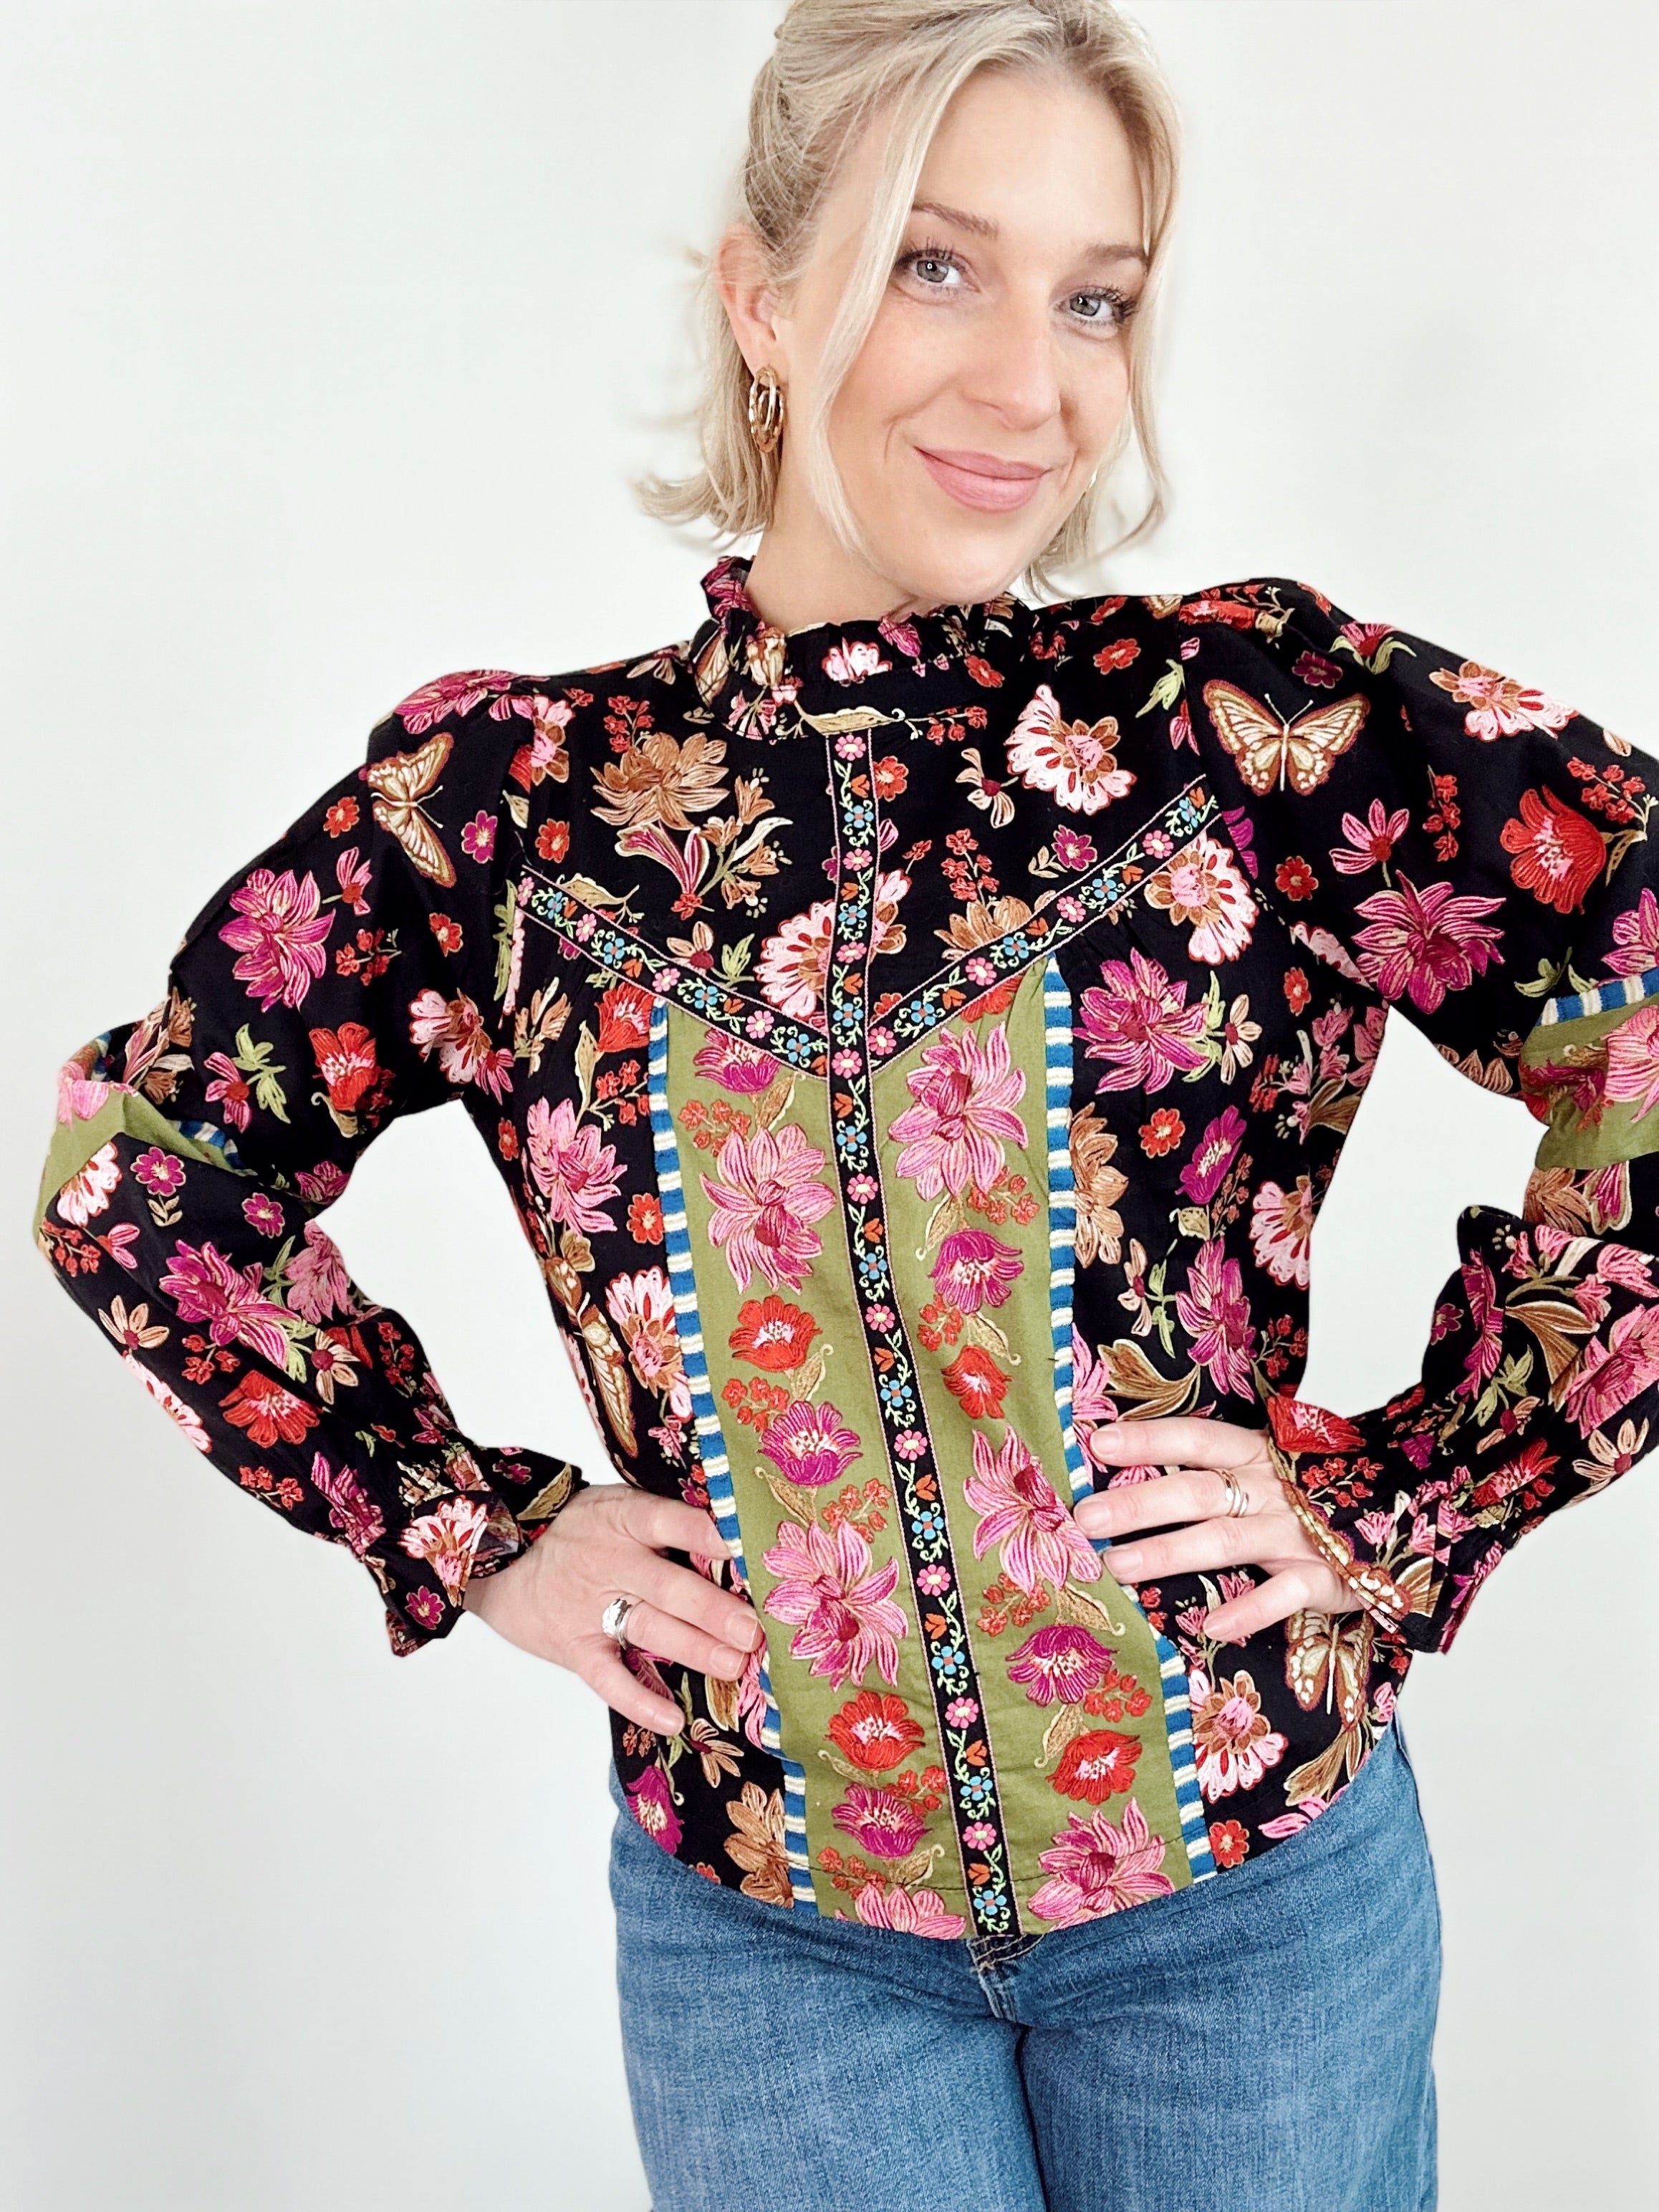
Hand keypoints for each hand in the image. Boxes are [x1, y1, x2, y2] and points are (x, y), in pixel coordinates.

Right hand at [463, 1486, 763, 1734]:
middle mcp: (613, 1562)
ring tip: (735, 1664)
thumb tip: (734, 1539)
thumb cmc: (573, 1528)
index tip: (750, 1553)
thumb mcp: (616, 1504)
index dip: (712, 1537)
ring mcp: (592, 1607)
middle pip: (672, 1587)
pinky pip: (609, 1678)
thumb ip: (665, 1520)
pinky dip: (639, 1700)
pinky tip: (673, 1718)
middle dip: (716, 1611)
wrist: (497, 1555)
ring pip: (650, 1629)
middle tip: (753, 1630)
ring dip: (696, 1649)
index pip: (676, 1522)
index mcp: (628, 1518)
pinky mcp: (575, 1646)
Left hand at [1072, 1416, 1355, 1640]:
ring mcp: (1299, 1533)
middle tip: (1088, 1516)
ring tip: (1118, 1567)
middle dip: (1139, 1503)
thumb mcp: (1269, 1468)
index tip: (1098, 1441)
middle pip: (1198, 1490)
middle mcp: (1272, 1489)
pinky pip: (1285, 1594)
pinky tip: (1210, 1626)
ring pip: (1226, 1539)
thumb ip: (1217, 1470)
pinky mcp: (1327, 1576)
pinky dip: (1250, 1610)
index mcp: (1257, 1454)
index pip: (1197, 1438)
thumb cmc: (1317, 1493)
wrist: (1408, 1510)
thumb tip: (1133, 1475)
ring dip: (1170, 1553)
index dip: (1149, 1439)